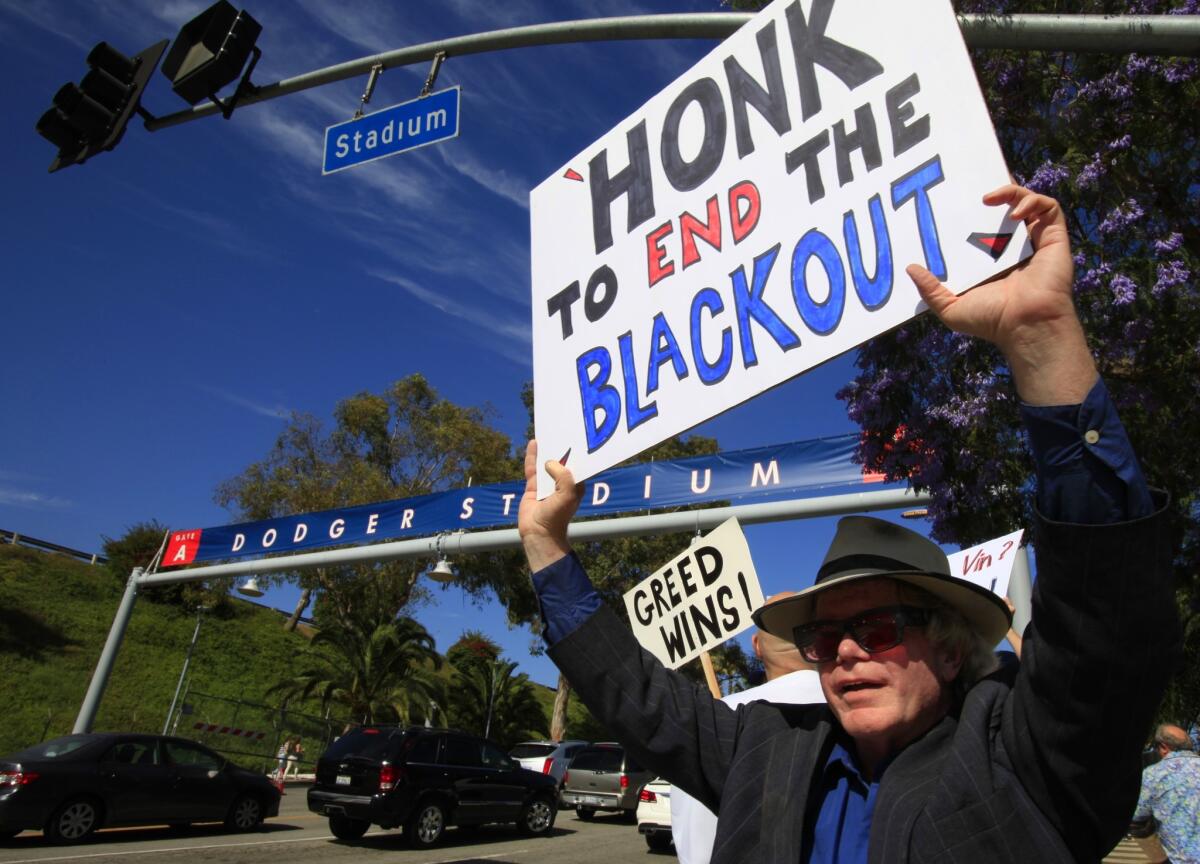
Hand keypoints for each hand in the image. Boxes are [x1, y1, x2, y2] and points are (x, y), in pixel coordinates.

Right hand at [518, 439, 582, 571]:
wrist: (539, 533)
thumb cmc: (558, 515)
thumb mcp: (567, 494)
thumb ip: (563, 476)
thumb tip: (550, 462)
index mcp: (575, 485)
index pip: (577, 464)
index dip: (576, 451)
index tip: (575, 436)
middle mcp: (562, 483)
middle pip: (560, 461)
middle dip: (560, 448)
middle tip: (560, 428)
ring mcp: (547, 484)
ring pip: (546, 463)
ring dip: (546, 449)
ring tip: (547, 431)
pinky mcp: (533, 487)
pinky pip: (532, 469)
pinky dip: (533, 456)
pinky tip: (534, 444)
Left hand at [906, 185, 1096, 404]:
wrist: (1025, 325)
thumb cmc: (991, 321)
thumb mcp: (951, 308)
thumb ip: (930, 290)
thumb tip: (910, 268)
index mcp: (990, 259)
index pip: (980, 226)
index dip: (969, 210)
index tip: (951, 198)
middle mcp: (1012, 247)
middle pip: (1003, 208)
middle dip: (991, 190)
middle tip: (971, 181)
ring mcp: (1033, 241)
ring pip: (1026, 202)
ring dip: (1010, 191)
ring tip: (988, 197)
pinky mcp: (1053, 238)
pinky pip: (1049, 208)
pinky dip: (1033, 202)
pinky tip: (1014, 213)